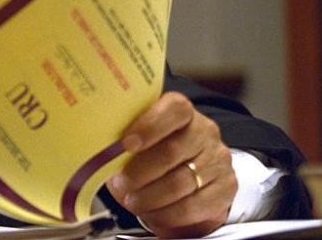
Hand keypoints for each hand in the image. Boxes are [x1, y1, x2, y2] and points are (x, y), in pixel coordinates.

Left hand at [107, 92, 236, 237]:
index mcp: (181, 112)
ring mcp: (217, 159)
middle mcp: (204, 132)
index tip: (126, 143)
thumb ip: (123, 141)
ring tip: (132, 200)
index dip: (149, 125)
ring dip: (151, 196)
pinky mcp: (226, 187)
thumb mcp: (136, 140)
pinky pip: (195, 205)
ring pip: (183, 181)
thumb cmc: (152, 152)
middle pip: (174, 150)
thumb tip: (95, 152)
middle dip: (141, 171)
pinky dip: (168, 213)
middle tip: (121, 183)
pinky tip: (152, 213)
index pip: (174, 109)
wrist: (188, 174)